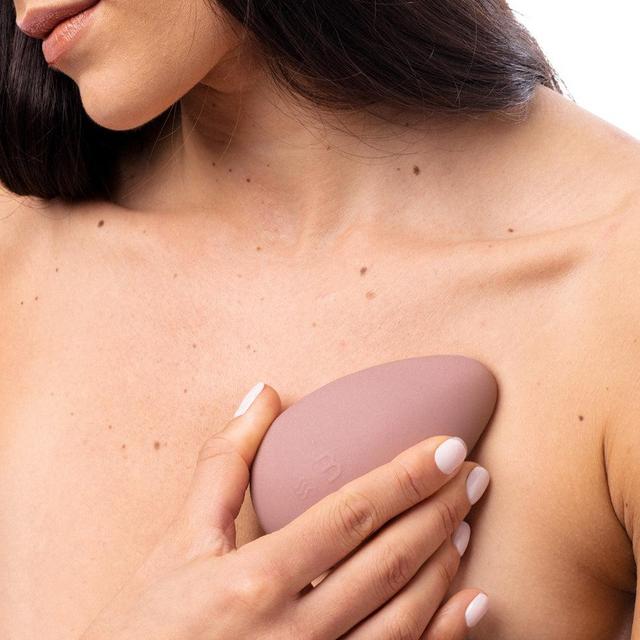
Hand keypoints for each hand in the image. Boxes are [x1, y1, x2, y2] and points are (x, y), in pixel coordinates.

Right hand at [80, 382, 489, 638]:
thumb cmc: (148, 625)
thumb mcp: (177, 542)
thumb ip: (223, 465)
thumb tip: (260, 395)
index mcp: (256, 579)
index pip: (352, 513)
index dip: (406, 477)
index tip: (447, 446)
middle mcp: (295, 631)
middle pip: (390, 560)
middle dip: (440, 511)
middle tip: (475, 475)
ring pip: (405, 615)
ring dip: (446, 565)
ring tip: (465, 521)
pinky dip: (447, 633)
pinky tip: (474, 602)